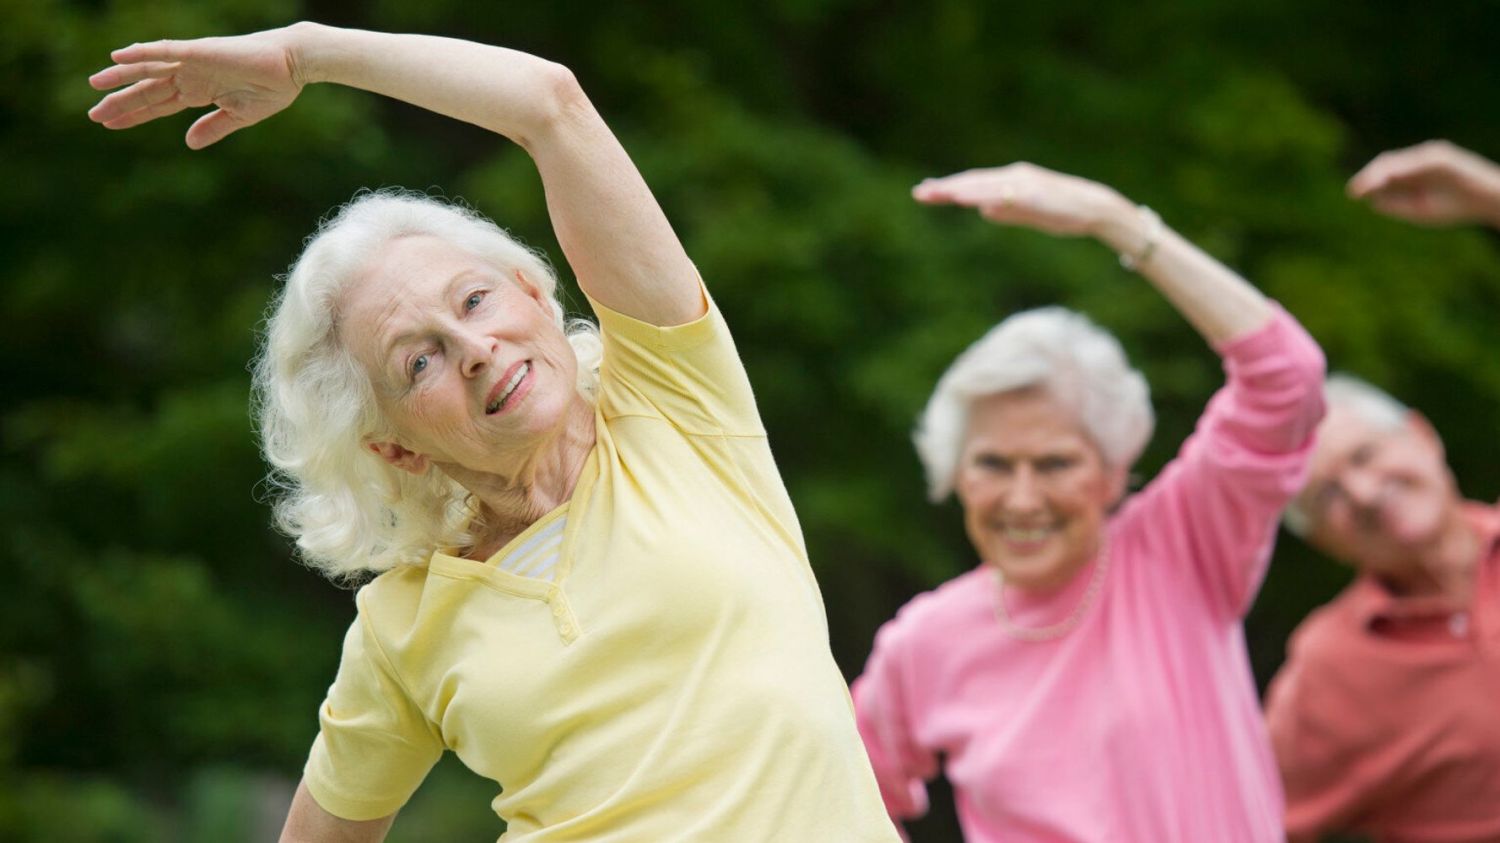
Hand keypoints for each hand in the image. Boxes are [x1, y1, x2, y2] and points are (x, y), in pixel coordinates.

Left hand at [88, 26, 307, 148]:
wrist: (294, 66)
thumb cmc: (273, 88)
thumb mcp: (240, 116)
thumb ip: (213, 127)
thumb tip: (189, 143)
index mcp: (199, 91)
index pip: (158, 104)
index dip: (134, 114)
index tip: (110, 124)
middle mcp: (190, 75)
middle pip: (147, 89)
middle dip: (120, 101)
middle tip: (93, 114)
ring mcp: (192, 62)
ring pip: (149, 68)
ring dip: (121, 76)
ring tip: (95, 84)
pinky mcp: (200, 51)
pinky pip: (165, 51)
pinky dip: (142, 53)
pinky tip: (120, 57)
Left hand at [912, 162, 1133, 238]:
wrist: (1094, 210)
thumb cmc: (1063, 213)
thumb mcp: (1028, 214)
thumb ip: (1007, 212)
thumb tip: (984, 211)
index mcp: (1010, 181)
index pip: (973, 184)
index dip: (948, 188)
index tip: (925, 192)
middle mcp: (1014, 177)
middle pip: (972, 181)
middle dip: (945, 188)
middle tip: (919, 193)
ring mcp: (1023, 183)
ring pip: (985, 185)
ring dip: (960, 189)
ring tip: (937, 194)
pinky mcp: (1034, 194)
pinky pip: (1005, 194)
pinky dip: (985, 195)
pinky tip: (969, 199)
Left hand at [1347, 140, 1499, 226]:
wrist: (1488, 202)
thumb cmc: (1454, 208)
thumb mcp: (1419, 211)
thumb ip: (1396, 205)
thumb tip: (1371, 200)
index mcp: (1410, 174)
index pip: (1383, 174)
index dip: (1367, 182)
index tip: (1353, 193)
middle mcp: (1417, 162)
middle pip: (1387, 164)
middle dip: (1370, 177)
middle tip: (1354, 191)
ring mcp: (1430, 157)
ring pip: (1399, 161)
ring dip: (1381, 173)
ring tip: (1367, 184)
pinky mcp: (1442, 157)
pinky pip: (1419, 161)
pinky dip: (1403, 169)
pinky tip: (1389, 176)